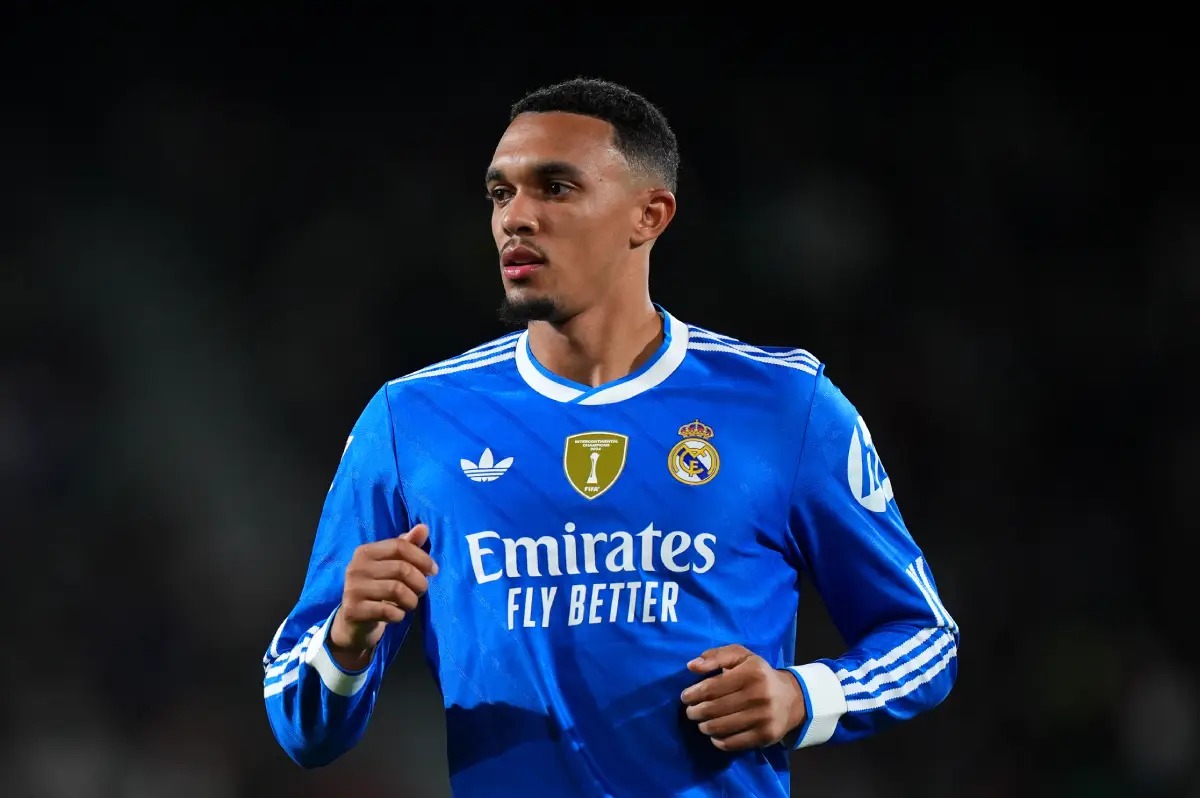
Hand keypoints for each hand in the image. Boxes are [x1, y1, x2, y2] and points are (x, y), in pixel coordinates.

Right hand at [328, 524, 437, 667]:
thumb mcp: (393, 565)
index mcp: (365, 551)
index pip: (400, 546)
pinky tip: (397, 614)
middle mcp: (356, 567)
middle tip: (422, 591)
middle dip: (420, 582)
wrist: (355, 620)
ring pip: (397, 590)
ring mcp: (352, 589)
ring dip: (412, 599)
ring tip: (411, 603)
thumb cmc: (379, 587)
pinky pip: (388, 611)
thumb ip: (408, 546)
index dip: (422, 558)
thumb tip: (424, 527)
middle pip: (401, 568)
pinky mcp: (353, 610)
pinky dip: (400, 615)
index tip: (433, 571)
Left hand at [680, 644, 806, 751]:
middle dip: (696, 712)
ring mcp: (763, 718)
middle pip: (714, 709)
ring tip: (701, 723)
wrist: (791, 698)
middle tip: (690, 712)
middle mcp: (759, 695)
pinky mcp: (765, 736)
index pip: (712, 687)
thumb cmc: (759, 674)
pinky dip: (718, 741)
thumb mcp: (741, 656)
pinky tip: (714, 736)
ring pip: (721, 728)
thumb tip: (691, 666)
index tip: (685, 697)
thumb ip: (716, 656)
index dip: (693, 694)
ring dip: (704, 727)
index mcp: (751, 672)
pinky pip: (733, 743)